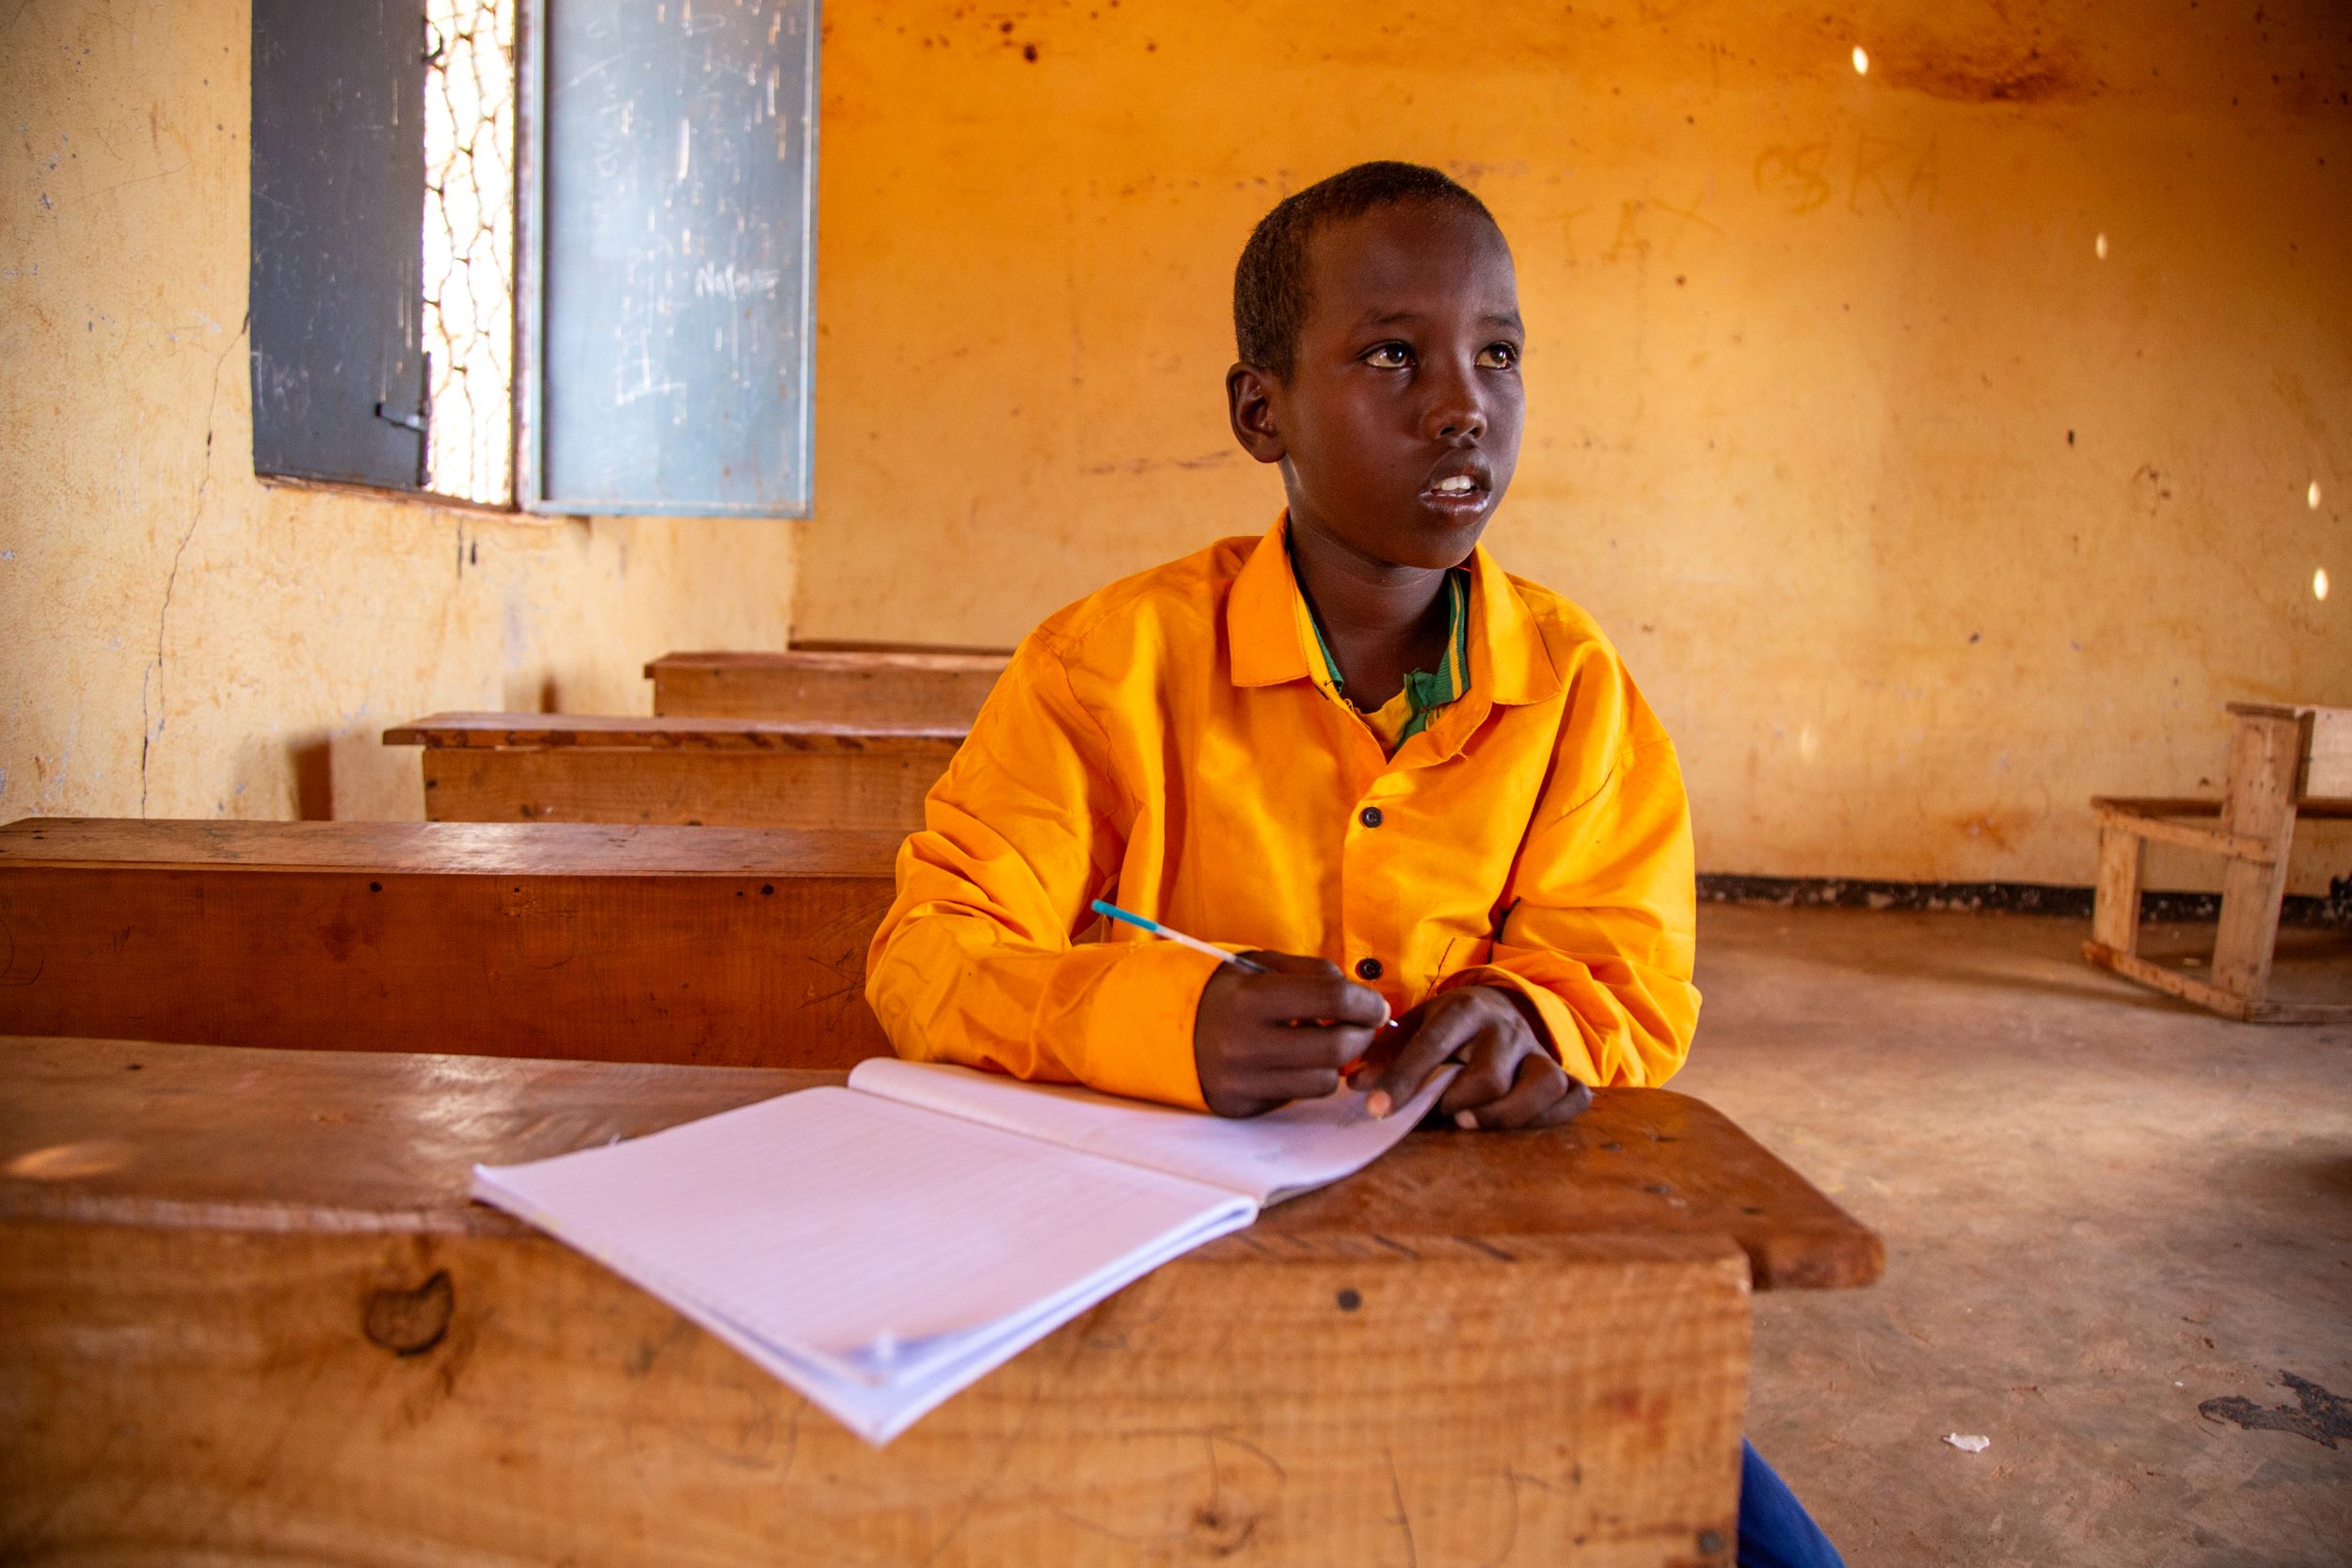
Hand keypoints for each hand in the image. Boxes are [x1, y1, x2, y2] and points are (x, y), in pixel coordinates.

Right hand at [1193, 952, 1392, 1117]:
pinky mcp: (1243, 1105)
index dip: (1366, 1002)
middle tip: (1364, 1027)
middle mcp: (1245, 1043)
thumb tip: (1362, 997)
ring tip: (1328, 1044)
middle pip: (1335, 1048)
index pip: (1331, 998)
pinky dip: (1309, 1078)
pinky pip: (1298, 1097)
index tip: (1375, 1005)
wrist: (1169, 1028)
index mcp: (1251, 997)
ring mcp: (1243, 1079)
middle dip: (1362, 1036)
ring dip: (1337, 1063)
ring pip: (1324, 1081)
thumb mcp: (1262, 965)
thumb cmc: (1229, 991)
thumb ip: (1313, 974)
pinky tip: (1300, 1061)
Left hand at [1348, 985, 1591, 1130]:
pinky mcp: (1561, 1072)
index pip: (1433, 1044)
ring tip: (1470, 1122)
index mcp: (1465, 1008)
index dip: (1403, 1079)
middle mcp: (1507, 1027)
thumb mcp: (1414, 1027)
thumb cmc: (1448, 1027)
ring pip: (1542, 1084)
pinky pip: (1573, 1096)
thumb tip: (1356, 1085)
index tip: (1378, 1109)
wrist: (1496, 1007)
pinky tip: (1521, 1126)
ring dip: (1505, 1114)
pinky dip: (1553, 1115)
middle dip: (1456, 1101)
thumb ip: (1385, 1054)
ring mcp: (1538, 1050)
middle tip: (1437, 1112)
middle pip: (1489, 1075)